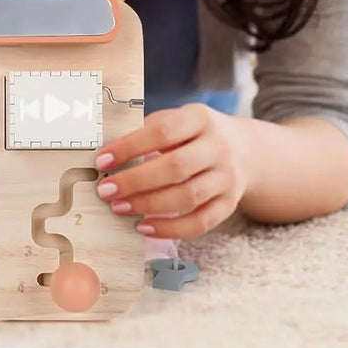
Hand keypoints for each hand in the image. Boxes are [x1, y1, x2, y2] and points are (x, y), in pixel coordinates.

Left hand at [93, 104, 250, 238]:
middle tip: (106, 190)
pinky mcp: (230, 204)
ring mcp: (227, 177)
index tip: (102, 160)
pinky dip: (171, 228)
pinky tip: (144, 226)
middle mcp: (218, 147)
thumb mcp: (177, 119)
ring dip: (149, 205)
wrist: (246, 150)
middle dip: (136, 181)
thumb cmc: (194, 134)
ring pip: (188, 196)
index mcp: (199, 118)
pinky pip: (201, 222)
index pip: (162, 132)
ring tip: (119, 208)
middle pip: (176, 167)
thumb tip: (110, 154)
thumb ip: (149, 131)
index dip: (130, 147)